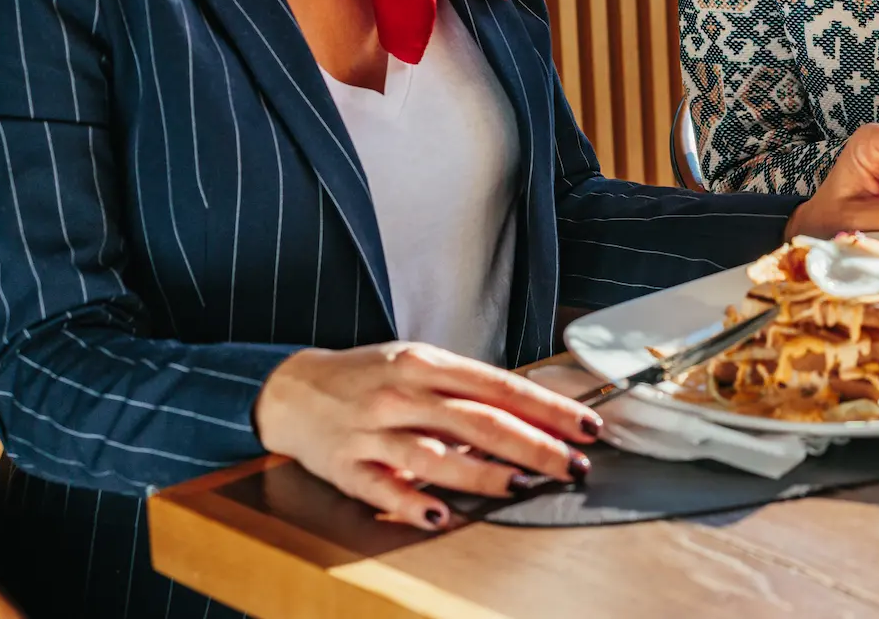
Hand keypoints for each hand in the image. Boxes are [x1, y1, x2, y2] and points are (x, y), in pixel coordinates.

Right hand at [254, 342, 599, 529]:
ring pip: (436, 455)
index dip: (548, 409)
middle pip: (479, 421)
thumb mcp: (420, 363)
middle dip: (533, 445)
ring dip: (482, 473)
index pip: (501, 387)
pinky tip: (443, 515)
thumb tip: (532, 414)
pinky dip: (415, 504)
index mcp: (427, 363)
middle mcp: (403, 394)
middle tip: (571, 465)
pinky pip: (385, 490)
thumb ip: (468, 389)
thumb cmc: (369, 376)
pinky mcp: (348, 467)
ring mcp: (374, 432)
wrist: (292, 388)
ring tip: (521, 484)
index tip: (586, 427)